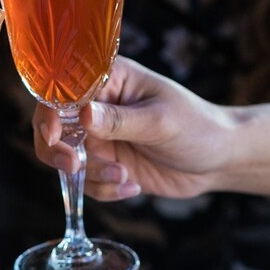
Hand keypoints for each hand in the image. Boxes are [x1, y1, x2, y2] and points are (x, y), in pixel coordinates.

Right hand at [33, 57, 235, 200]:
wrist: (220, 160)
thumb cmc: (197, 126)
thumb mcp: (160, 121)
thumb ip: (120, 120)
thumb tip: (83, 115)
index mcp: (107, 80)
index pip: (63, 90)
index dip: (49, 112)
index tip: (55, 136)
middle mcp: (95, 107)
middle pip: (51, 126)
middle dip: (57, 151)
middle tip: (74, 167)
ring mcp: (98, 137)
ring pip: (66, 159)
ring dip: (91, 175)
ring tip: (124, 176)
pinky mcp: (104, 164)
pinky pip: (86, 182)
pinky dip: (104, 189)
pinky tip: (133, 187)